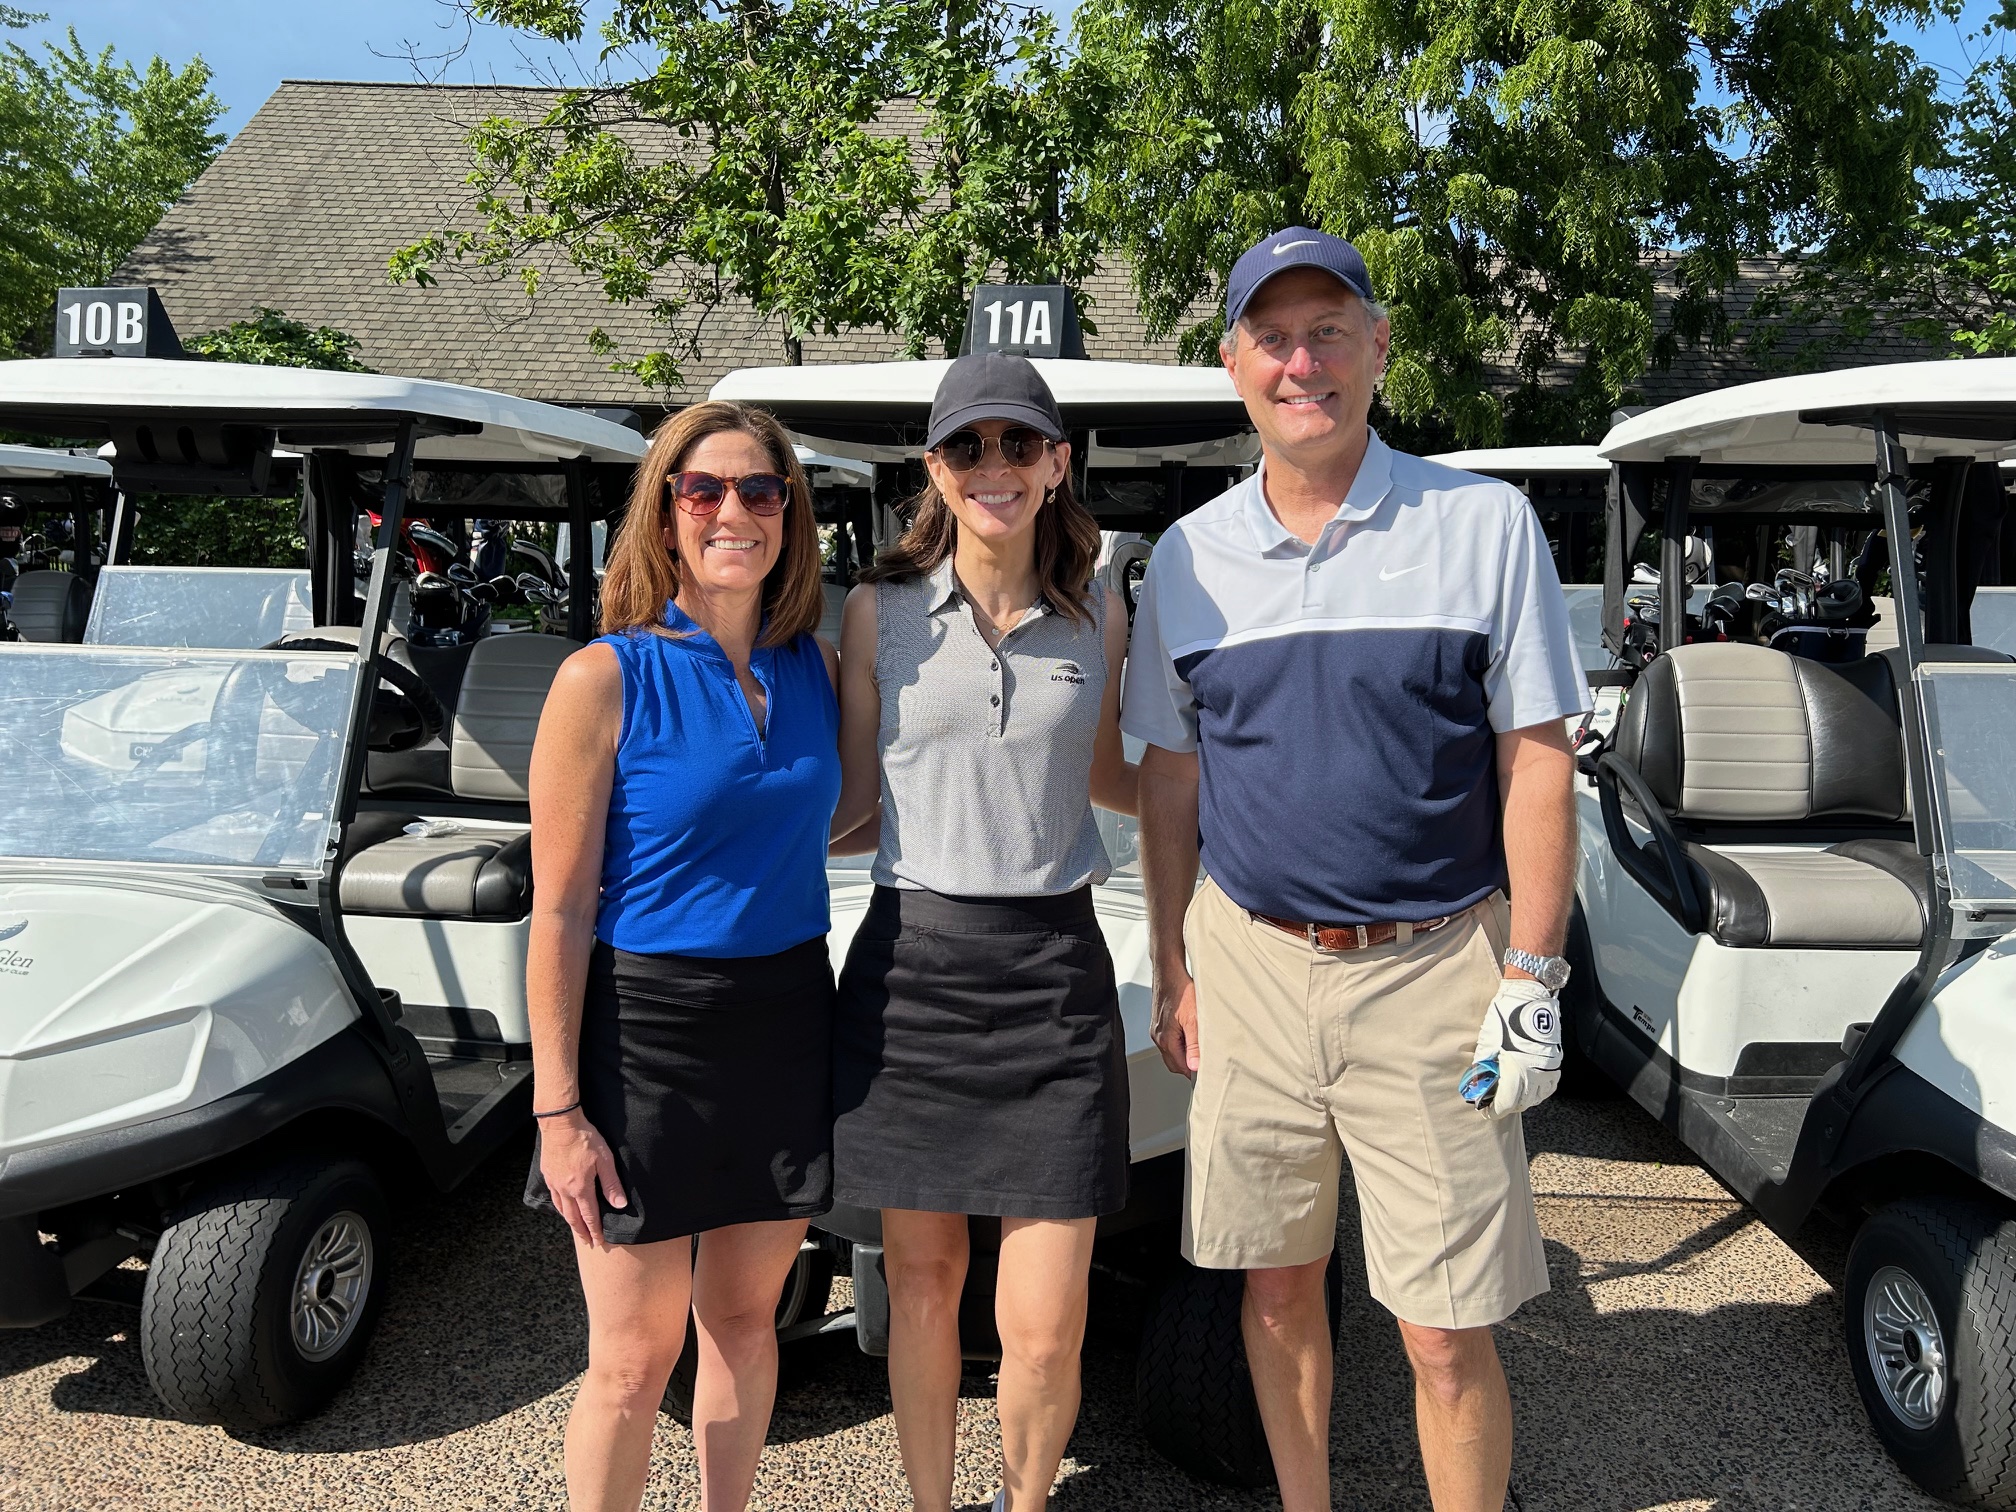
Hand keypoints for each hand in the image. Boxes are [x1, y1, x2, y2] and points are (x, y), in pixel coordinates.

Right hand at [538, 1107, 626, 1246]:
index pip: (589, 1216)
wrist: (560, 1124)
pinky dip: (560, 1207)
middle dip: (582, 1231)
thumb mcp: (604, 1160)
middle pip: (573, 1217)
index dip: (595, 1230)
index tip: (599, 1241)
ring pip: (562, 1209)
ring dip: (570, 1221)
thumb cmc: (585, 1139)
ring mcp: (554, 1182)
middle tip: (587, 1242)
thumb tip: (620, 1205)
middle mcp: (565, 1189)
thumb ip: (612, 1184)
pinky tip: (563, 1207)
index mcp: (581, 1188)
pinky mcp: (548, 1174)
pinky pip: (554, 1197)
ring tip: (576, 1229)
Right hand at [1152, 968, 1199, 1078]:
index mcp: (1165, 1039)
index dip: (1194, 1072)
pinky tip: (1190, 1034)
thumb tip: (1195, 1066)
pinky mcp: (1160, 1022)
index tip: (1207, 1072)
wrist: (1169, 971)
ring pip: (1172, 1051)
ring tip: (1200, 1047)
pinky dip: (1180, 1042)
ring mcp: (1157, 1029)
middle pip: (1174, 1062)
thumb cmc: (1180, 990)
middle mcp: (1158, 1036)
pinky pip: (1170, 1040)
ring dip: (1185, 1053)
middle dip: (1189, 1066)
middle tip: (1205, 1063)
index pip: (1180, 1067)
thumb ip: (1194, 1044)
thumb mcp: (1193, 1019)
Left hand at [1464, 978, 1563, 1119]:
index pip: (1507, 1102)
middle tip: (1493, 1102)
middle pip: (1522, 1102)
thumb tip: (1477, 1081)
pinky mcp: (1556, 1060)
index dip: (1494, 1110)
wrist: (1530, 995)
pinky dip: (1538, 1090)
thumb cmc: (1505, 1015)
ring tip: (1509, 1095)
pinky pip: (1549, 1084)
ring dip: (1522, 1099)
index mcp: (1518, 1070)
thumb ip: (1483, 1065)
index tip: (1485, 1111)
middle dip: (1507, 1105)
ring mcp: (1549, 1067)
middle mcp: (1536, 1073)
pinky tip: (1528, 1085)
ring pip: (1537, 1095)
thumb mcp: (1487, 1041)